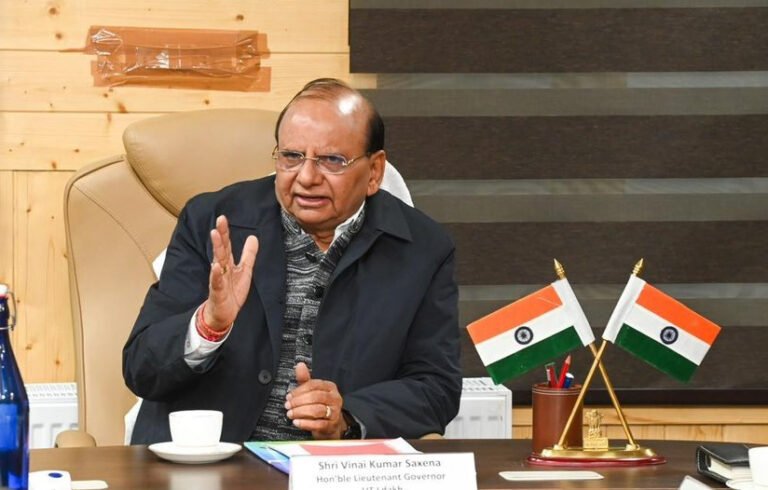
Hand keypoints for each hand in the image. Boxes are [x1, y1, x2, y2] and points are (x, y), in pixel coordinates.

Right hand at [203, 215, 258, 331]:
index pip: (226, 245)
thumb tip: (253, 237)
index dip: (225, 232)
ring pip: (217, 262)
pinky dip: (216, 275)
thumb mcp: (244, 271)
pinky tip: (216, 266)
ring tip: (215, 235)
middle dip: (220, 235)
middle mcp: (221, 269)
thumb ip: (248, 255)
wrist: (223, 314)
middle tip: (219, 220)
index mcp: (228, 263)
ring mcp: (218, 280)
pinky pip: (216, 282)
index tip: (223, 218)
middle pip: (221, 249)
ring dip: (217, 249)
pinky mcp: (217, 292)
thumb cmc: (231, 291)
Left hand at [285, 362, 345, 438]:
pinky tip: (296, 422)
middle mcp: (335, 398)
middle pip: (315, 397)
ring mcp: (335, 412)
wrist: (331, 425)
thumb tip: (299, 365)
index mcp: (330, 387)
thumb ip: (305, 379)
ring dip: (300, 412)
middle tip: (287, 405)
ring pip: (316, 410)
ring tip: (290, 414)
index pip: (314, 385)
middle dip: (298, 401)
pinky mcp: (332, 425)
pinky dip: (305, 423)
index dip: (299, 390)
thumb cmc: (320, 405)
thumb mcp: (313, 391)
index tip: (289, 396)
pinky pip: (318, 424)